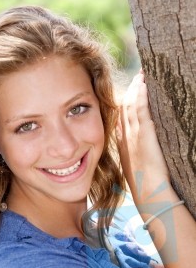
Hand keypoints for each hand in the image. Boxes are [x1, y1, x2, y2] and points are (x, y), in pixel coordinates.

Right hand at [117, 71, 169, 205]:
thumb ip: (132, 156)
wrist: (148, 190)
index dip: (122, 105)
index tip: (125, 95)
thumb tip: (134, 151)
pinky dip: (140, 95)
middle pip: (123, 110)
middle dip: (128, 93)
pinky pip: (140, 109)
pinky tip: (143, 84)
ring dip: (135, 90)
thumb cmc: (143, 183)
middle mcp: (125, 137)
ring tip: (140, 77)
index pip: (119, 120)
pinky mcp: (144, 133)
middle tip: (134, 79)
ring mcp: (133, 134)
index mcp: (121, 145)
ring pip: (130, 106)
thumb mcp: (134, 168)